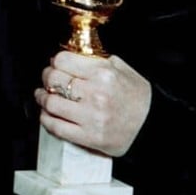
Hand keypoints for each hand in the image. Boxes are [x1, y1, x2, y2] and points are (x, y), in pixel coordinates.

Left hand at [33, 50, 150, 156]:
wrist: (153, 125)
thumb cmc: (138, 96)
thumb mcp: (122, 68)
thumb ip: (96, 60)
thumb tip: (71, 57)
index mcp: (103, 73)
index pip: (63, 61)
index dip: (55, 61)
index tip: (55, 64)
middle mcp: (95, 94)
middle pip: (54, 80)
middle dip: (46, 77)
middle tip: (48, 79)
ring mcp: (91, 117)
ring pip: (51, 104)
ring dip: (42, 98)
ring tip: (43, 96)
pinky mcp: (89, 137)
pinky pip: (57, 127)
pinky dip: (46, 119)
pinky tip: (47, 114)